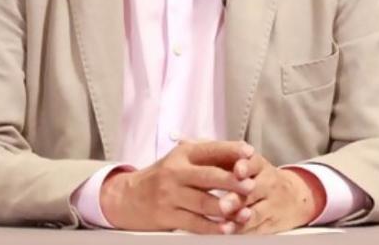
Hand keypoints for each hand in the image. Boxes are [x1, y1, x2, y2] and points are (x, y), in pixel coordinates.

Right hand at [100, 140, 256, 233]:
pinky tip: (226, 228)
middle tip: (250, 185)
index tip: (249, 153)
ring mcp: (171, 195)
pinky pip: (194, 223)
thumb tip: (240, 154)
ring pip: (202, 202)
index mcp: (184, 154)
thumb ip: (207, 156)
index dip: (231, 150)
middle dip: (231, 181)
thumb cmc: (164, 176)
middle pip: (208, 177)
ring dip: (225, 208)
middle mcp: (176, 172)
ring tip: (244, 212)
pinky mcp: (167, 215)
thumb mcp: (181, 158)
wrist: (128, 197)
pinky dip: (212, 227)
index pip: (210, 149)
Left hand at [224, 154, 324, 233]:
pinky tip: (230, 234)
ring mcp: (271, 206)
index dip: (246, 167)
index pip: (255, 164)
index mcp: (260, 166)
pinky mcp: (270, 225)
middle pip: (253, 192)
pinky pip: (256, 230)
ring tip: (226, 227)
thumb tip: (205, 151)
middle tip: (224, 204)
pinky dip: (243, 233)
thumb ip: (231, 157)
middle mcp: (268, 185)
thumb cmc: (260, 177)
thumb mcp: (252, 163)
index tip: (237, 170)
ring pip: (255, 214)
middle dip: (237, 199)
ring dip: (240, 220)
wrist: (295, 197)